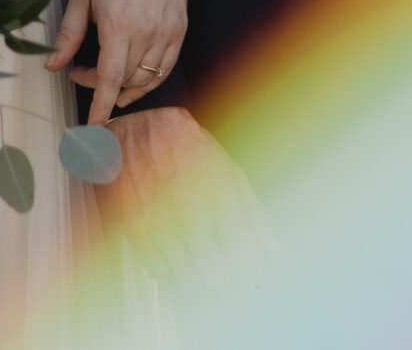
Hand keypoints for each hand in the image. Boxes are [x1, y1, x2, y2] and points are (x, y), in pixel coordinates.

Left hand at [46, 0, 186, 122]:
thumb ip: (69, 34)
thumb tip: (52, 66)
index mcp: (119, 26)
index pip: (108, 81)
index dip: (99, 108)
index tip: (92, 127)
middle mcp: (147, 33)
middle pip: (124, 81)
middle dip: (100, 87)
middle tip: (80, 71)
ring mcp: (168, 31)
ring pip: (146, 78)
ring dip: (123, 85)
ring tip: (103, 73)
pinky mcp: (180, 27)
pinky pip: (166, 65)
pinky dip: (149, 77)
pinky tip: (133, 74)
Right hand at [99, 107, 275, 285]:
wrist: (143, 130)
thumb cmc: (192, 150)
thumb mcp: (232, 174)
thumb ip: (255, 216)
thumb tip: (274, 252)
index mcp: (223, 199)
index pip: (246, 261)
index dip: (249, 266)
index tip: (245, 260)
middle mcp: (193, 214)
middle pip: (217, 277)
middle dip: (223, 271)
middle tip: (219, 257)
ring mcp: (162, 224)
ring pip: (188, 280)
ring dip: (196, 273)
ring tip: (196, 253)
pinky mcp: (137, 230)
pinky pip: (160, 273)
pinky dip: (170, 267)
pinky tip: (174, 248)